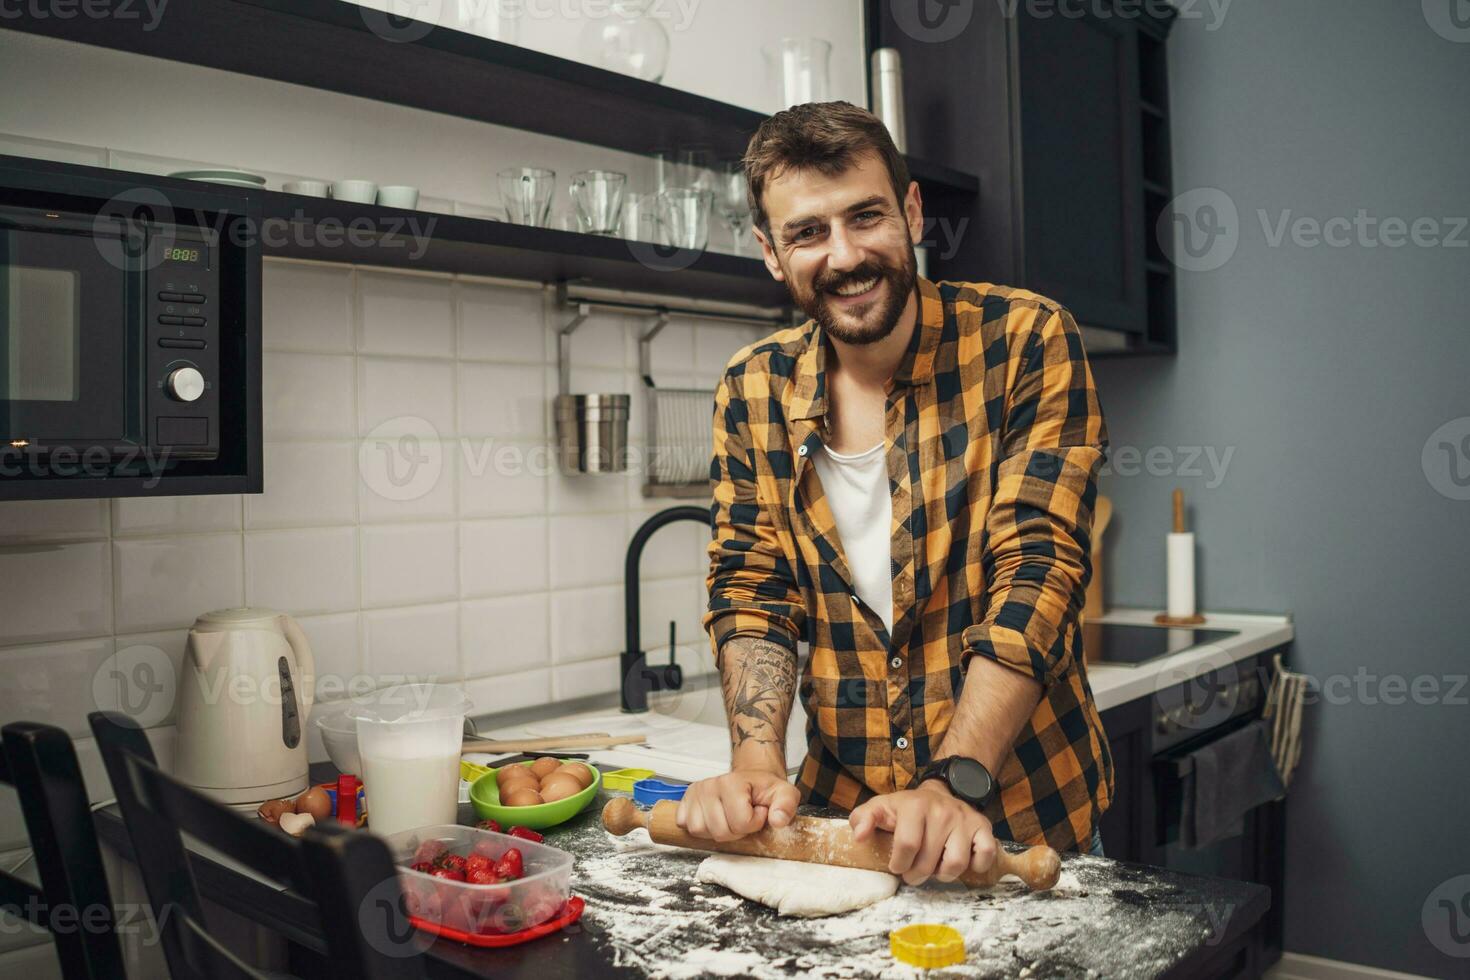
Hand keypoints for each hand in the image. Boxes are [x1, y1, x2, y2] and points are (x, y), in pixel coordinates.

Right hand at [675, 768, 800, 841]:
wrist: (751, 780)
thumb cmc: (764, 789)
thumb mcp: (784, 794)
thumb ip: (786, 806)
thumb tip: (777, 820)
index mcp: (732, 783)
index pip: (740, 822)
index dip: (754, 824)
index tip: (758, 812)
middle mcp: (709, 786)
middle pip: (719, 831)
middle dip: (736, 832)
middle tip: (744, 817)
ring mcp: (695, 794)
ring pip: (700, 831)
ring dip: (717, 831)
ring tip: (729, 818)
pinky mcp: (685, 801)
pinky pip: (686, 827)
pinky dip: (701, 829)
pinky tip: (713, 819)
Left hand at [849, 781, 997, 885]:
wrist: (939, 793)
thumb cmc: (906, 809)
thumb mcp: (880, 808)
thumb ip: (863, 819)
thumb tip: (858, 837)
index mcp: (914, 806)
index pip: (907, 846)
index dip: (900, 864)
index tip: (897, 866)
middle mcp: (942, 811)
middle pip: (930, 861)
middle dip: (917, 875)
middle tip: (913, 873)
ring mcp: (964, 819)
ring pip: (956, 864)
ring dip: (943, 874)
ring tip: (934, 867)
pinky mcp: (983, 827)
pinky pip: (984, 855)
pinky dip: (975, 866)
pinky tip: (962, 861)